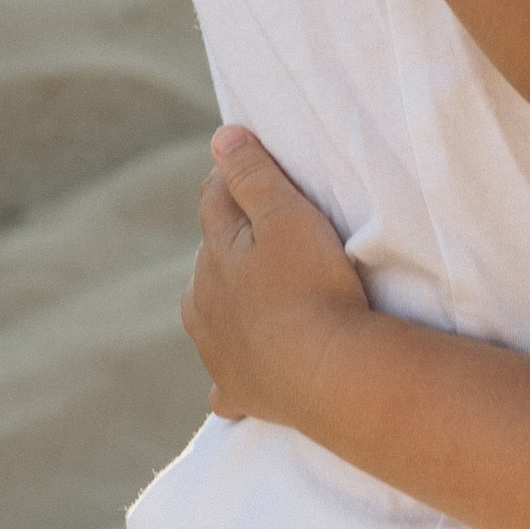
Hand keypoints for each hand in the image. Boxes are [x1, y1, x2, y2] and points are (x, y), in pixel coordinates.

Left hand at [183, 128, 373, 421]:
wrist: (328, 374)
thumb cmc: (312, 287)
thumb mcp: (287, 217)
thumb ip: (252, 174)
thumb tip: (221, 137)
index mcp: (213, 255)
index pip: (214, 201)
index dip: (233, 179)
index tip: (252, 166)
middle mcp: (201, 302)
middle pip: (210, 258)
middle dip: (230, 241)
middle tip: (268, 232)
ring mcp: (217, 351)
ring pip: (209, 315)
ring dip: (225, 302)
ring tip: (253, 295)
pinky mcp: (238, 391)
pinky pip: (226, 382)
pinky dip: (232, 371)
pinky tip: (237, 376)